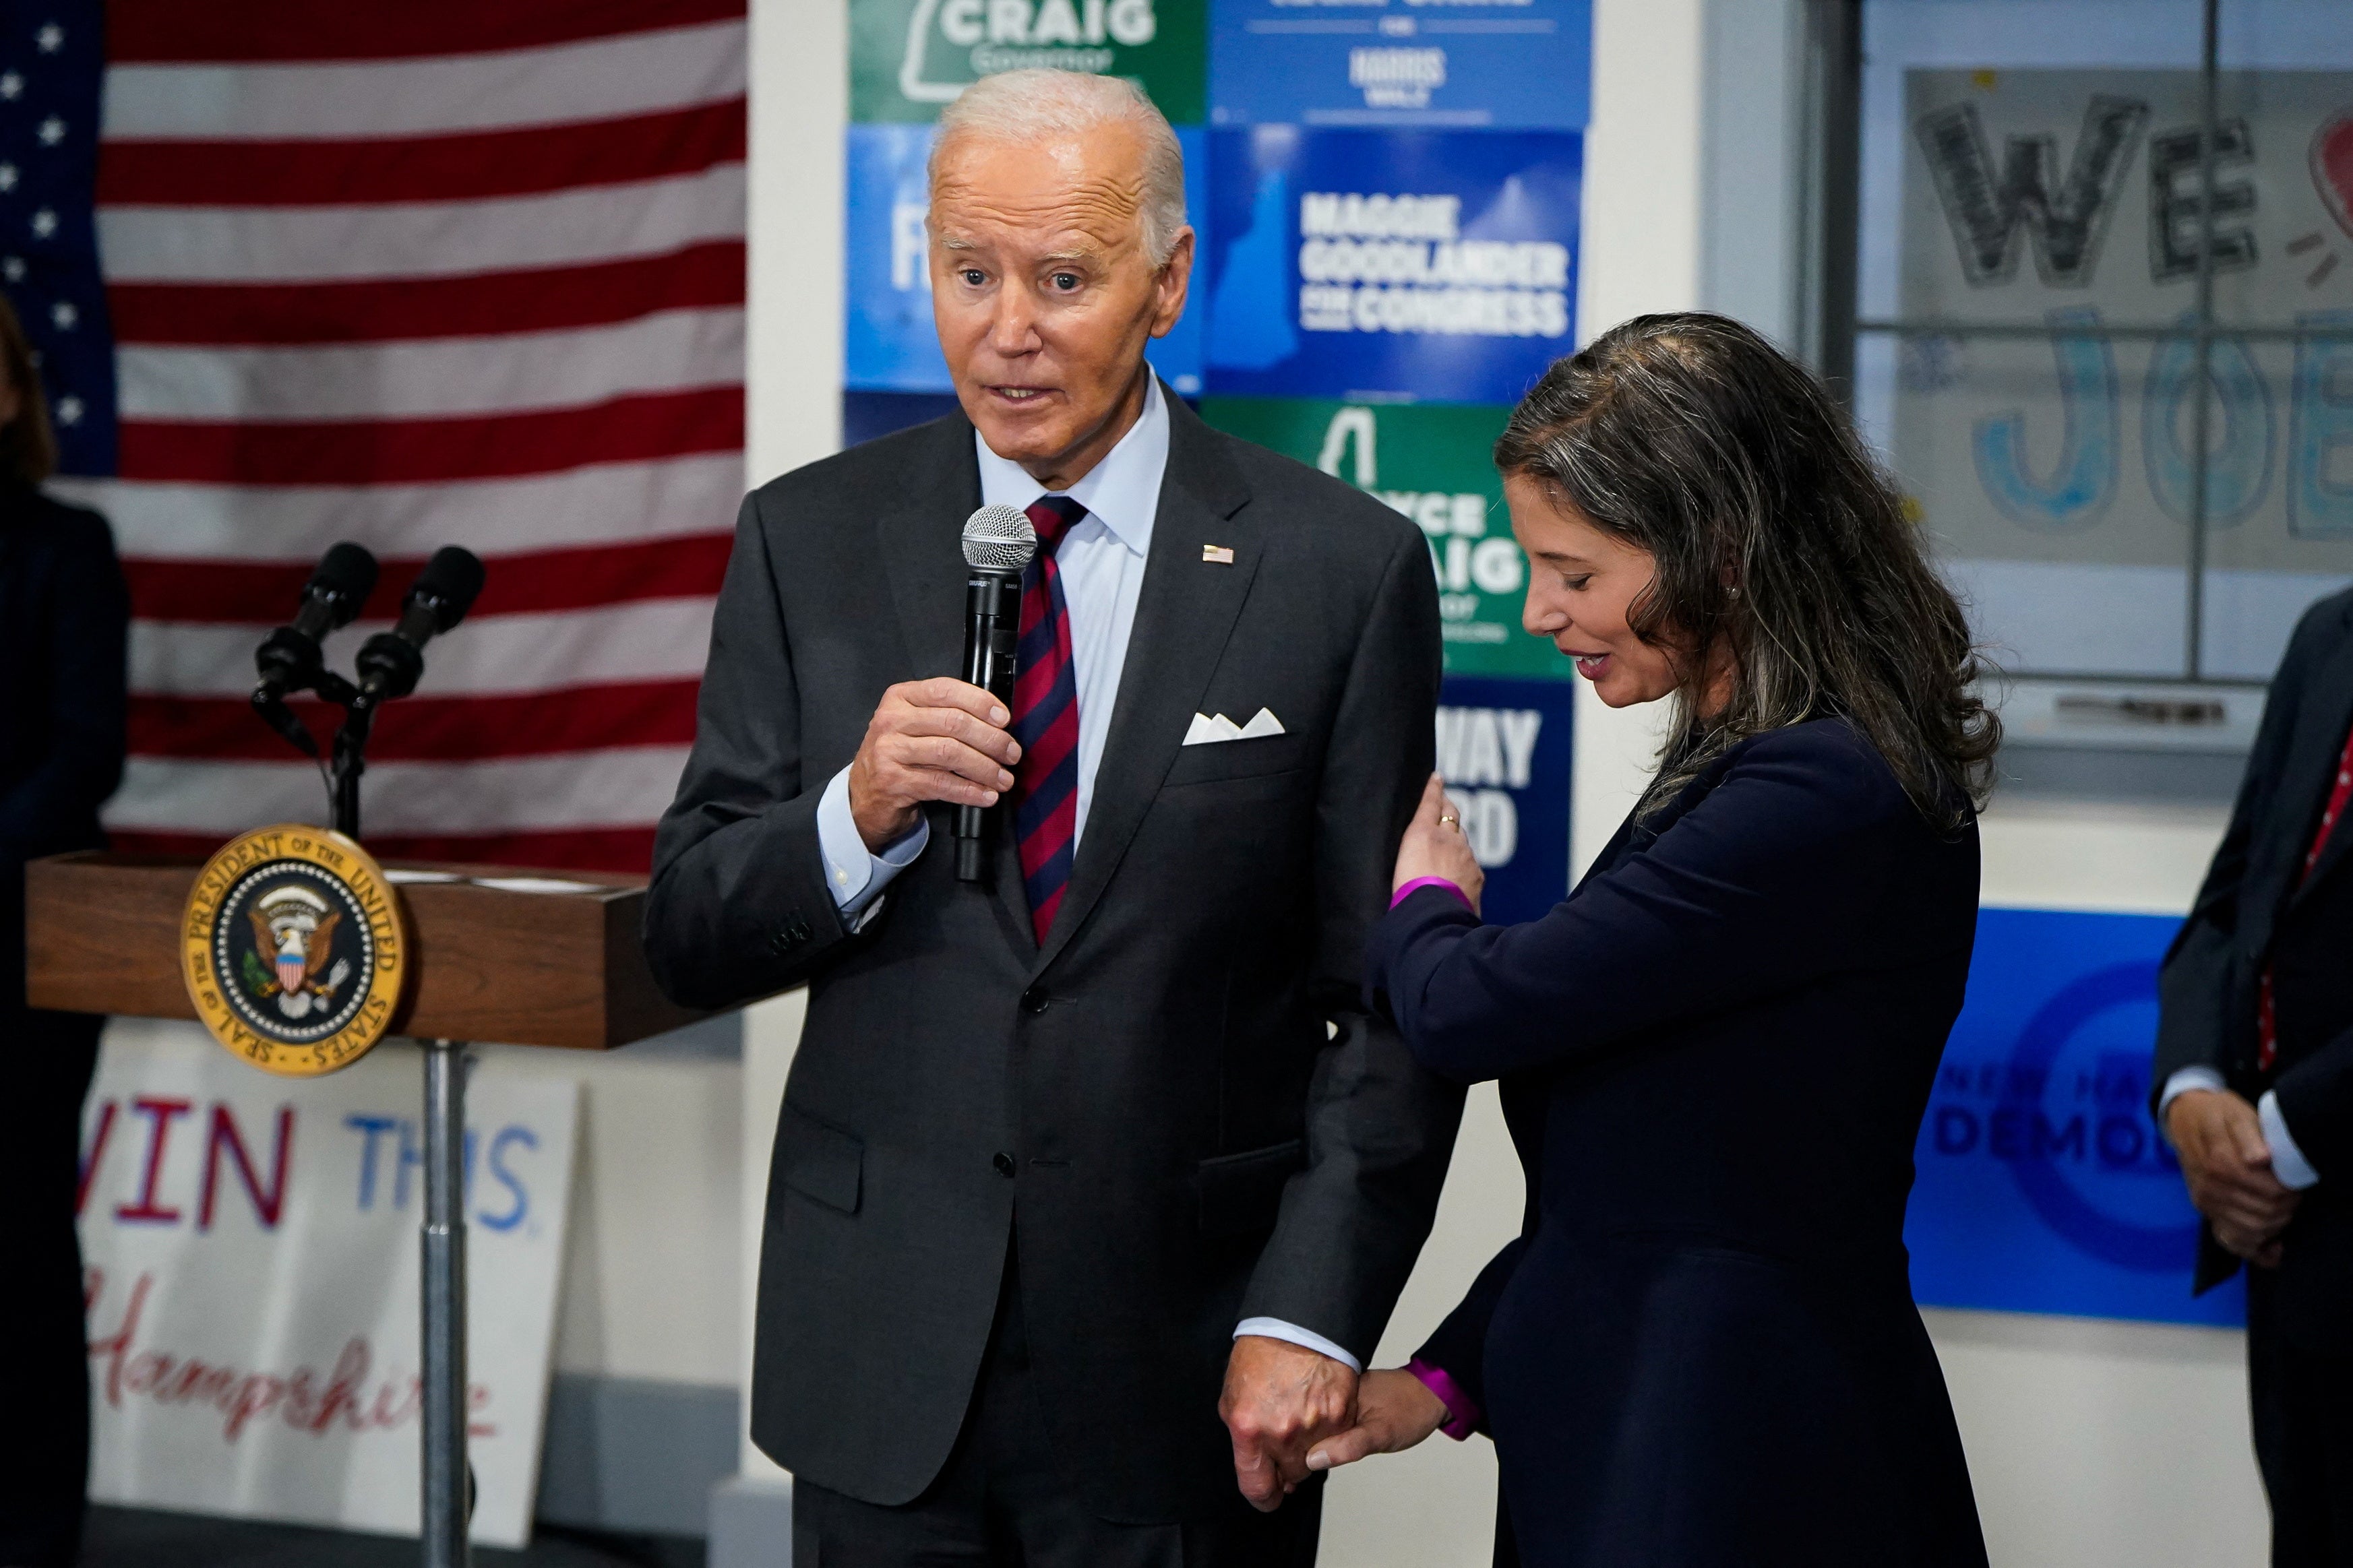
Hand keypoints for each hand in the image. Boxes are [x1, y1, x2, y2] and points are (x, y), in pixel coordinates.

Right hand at [846, 678, 1020, 850]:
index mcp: (901, 697)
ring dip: (985, 768)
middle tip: (1012, 754)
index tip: (1004, 719)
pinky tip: (986, 795)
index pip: (947, 690)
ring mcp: (889, 750)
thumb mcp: (916, 725)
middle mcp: (892, 719)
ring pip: (950, 753)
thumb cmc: (900, 755)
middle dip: (991, 739)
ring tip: (1004, 779)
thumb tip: (997, 723)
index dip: (981, 702)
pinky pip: (941, 784)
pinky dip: (970, 791)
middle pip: (953, 723)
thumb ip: (947, 715)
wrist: (865, 794)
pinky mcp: (893, 781)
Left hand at [1219, 1336, 1358, 1511]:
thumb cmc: (1263, 1352)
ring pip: (1314, 1460)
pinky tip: (1318, 1407)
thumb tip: (1255, 1464)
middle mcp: (1281, 1432)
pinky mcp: (1339, 1414)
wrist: (1299, 1320)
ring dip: (1308, 1446)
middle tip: (1284, 1436)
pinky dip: (1329, 1430)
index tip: (1267, 1495)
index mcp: (1249, 1429)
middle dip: (1286, 1463)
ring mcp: (1314, 1425)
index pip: (1257, 1487)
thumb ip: (1242, 1436)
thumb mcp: (1233, 1394)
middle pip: (1290, 1475)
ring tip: (1300, 1415)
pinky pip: (1336, 1438)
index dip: (1262, 1496)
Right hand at [1304, 1367, 1451, 1473]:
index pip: (1299, 1420)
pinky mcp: (1346, 1400)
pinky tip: (1321, 1447)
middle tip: (1294, 1470)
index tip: (1287, 1469)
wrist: (1433, 1394)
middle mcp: (1333, 1389)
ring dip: (1306, 1439)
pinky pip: (1325, 1419)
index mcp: (1335, 1391)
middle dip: (1294, 1444)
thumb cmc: (1411, 1410)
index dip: (1290, 1446)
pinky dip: (1321, 1433)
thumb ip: (1347, 1446)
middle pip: (1301, 1420)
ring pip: (1312, 1420)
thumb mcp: (1379, 1434)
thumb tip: (1312, 1460)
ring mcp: (1338, 1394)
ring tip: (1304, 1460)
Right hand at [1391, 773, 1482, 913]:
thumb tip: (1417, 855)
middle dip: (1448, 807)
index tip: (1437, 777)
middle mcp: (1448, 839)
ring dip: (1456, 839)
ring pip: (1462, 841)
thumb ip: (1411, 853)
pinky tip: (1457, 875)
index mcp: (1423, 833)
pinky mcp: (1476, 875)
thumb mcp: (1398, 867)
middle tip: (1444, 802)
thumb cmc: (1406, 894)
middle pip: (1452, 815)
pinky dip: (1463, 864)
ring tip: (1448, 844)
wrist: (1434, 917)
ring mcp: (1466, 857)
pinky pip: (1470, 863)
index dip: (1433, 789)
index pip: (1431, 803)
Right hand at [2168, 1089, 2299, 1266]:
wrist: (2185, 1117)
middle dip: (2286, 1208)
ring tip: (2282, 1208)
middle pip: (2263, 1214)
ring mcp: (2205, 1202)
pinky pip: (2231, 1241)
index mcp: (2220, 1164)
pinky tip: (2271, 1247)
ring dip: (2275, 1225)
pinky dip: (2255, 1249)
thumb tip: (2260, 1159)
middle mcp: (2210, 1188)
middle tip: (2292, 1194)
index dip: (2290, 1191)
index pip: (2269, 1192)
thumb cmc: (2217, 1114)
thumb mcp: (2236, 1114)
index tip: (2294, 1181)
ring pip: (2250, 1231)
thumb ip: (2248, 1134)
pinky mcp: (2204, 1211)